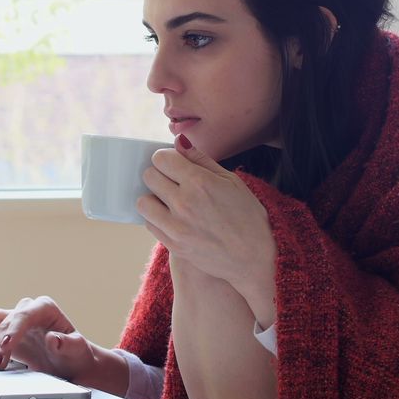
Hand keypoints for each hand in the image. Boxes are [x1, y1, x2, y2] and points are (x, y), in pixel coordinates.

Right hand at [0, 296, 99, 380]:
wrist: (72, 363)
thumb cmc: (75, 354)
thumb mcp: (78, 350)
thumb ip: (68, 344)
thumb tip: (53, 338)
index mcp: (44, 308)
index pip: (23, 314)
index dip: (13, 329)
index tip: (5, 346)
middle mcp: (24, 310)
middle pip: (0, 315)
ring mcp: (10, 322)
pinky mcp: (0, 335)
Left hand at [137, 134, 274, 289]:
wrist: (255, 257)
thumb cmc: (248, 216)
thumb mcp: (231, 180)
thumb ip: (201, 159)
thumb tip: (179, 141)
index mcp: (200, 182)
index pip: (160, 159)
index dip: (166, 159)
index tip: (173, 165)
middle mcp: (185, 203)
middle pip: (149, 176)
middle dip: (159, 175)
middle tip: (172, 181)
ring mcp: (177, 226)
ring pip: (143, 202)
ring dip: (153, 198)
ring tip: (169, 201)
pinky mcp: (173, 245)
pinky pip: (149, 224)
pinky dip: (157, 218)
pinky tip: (173, 218)